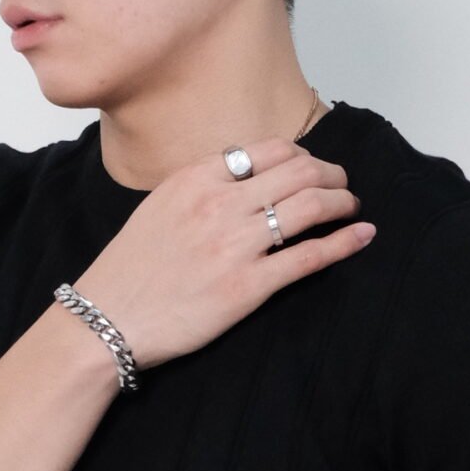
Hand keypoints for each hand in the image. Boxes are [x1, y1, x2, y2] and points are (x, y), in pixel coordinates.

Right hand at [74, 135, 372, 373]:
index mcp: (196, 178)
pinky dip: (344, 242)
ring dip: (343, 202)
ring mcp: (236, 245)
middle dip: (332, 175)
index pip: (269, 150)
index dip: (303, 156)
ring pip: (311, 206)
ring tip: (352, 208)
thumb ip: (201, 187)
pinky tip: (362, 236)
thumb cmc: (129, 269)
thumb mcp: (159, 207)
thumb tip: (245, 178)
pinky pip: (310, 256)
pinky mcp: (248, 286)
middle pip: (300, 172)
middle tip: (343, 186)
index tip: (314, 168)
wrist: (107, 319)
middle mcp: (219, 203)